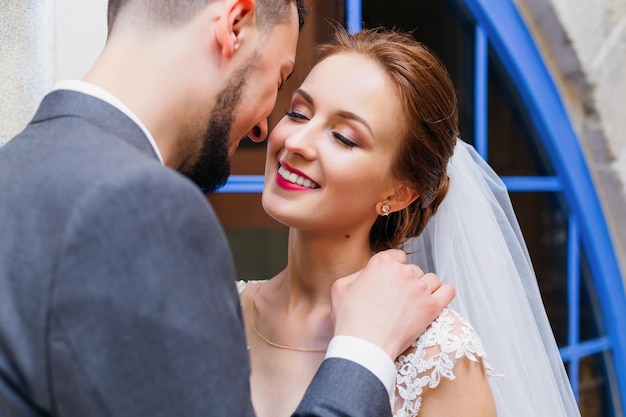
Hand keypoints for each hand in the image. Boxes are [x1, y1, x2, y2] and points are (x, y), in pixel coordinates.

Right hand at [330, 249, 454, 359]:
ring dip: (424, 288)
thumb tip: (369, 273)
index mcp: (382, 262)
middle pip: (413, 270)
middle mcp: (404, 271)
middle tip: (397, 299)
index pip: (397, 257)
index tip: (390, 282)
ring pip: (431, 280)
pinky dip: (444, 293)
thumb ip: (358, 274)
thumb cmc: (350, 320)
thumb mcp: (341, 287)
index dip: (393, 269)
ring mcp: (420, 288)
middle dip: (407, 282)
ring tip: (414, 303)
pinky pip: (448, 291)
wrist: (364, 346)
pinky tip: (436, 300)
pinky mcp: (432, 307)